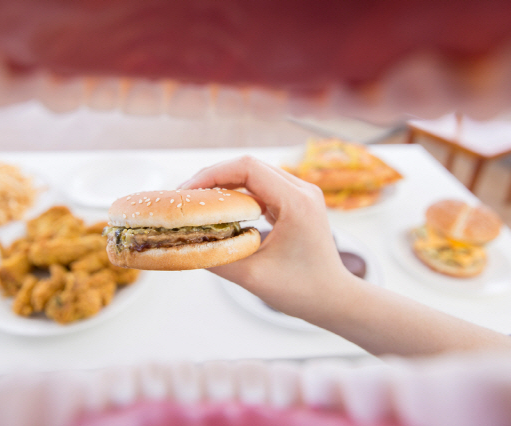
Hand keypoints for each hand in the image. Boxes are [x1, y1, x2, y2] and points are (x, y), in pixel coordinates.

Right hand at [180, 156, 352, 321]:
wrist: (334, 299)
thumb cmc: (302, 291)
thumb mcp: (252, 277)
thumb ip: (216, 258)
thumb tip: (184, 242)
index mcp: (296, 202)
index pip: (247, 168)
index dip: (212, 175)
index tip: (188, 192)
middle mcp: (302, 190)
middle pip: (249, 167)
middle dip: (213, 178)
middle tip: (186, 198)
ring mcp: (301, 194)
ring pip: (254, 175)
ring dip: (225, 184)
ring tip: (199, 202)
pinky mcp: (296, 203)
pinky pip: (262, 188)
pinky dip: (238, 194)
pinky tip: (220, 210)